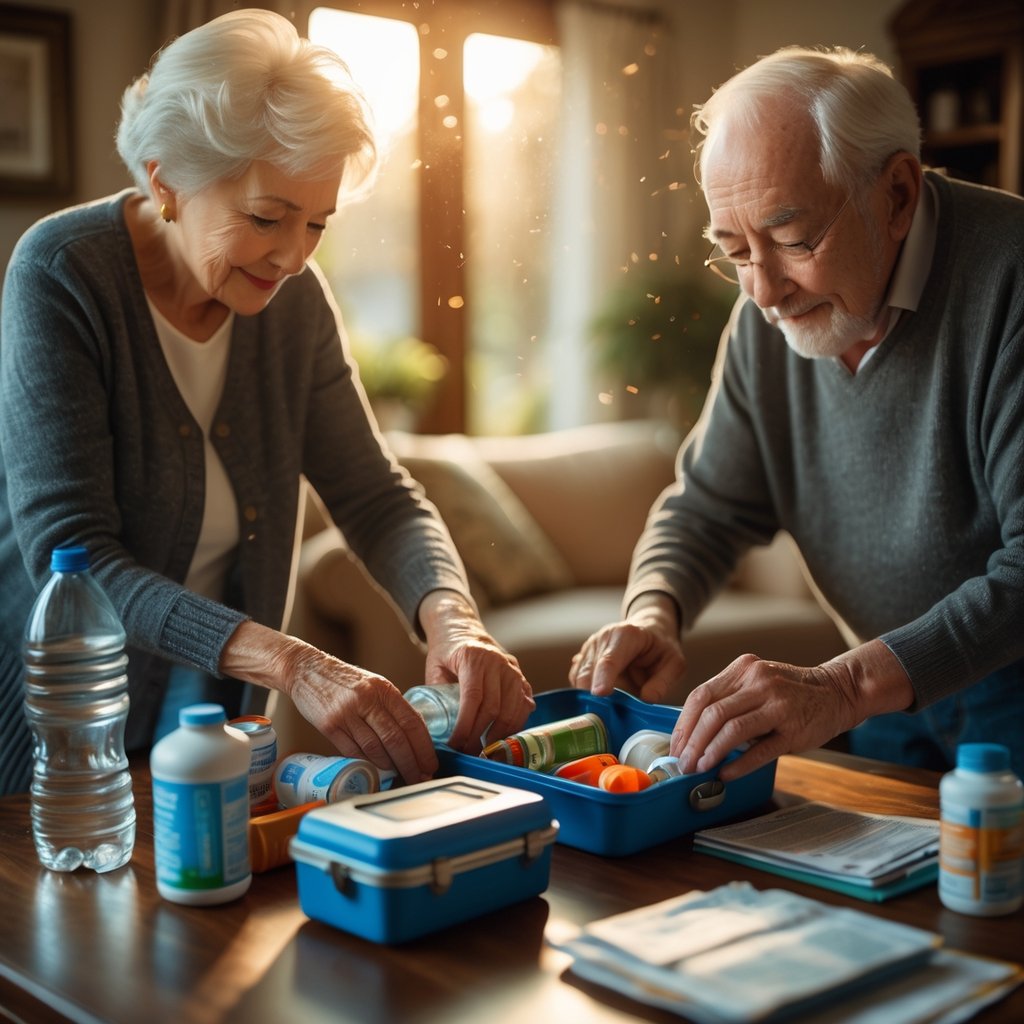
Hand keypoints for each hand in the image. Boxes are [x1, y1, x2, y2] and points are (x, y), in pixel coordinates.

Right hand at [286, 644, 438, 783]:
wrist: (307, 670)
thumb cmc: (344, 680)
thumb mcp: (374, 685)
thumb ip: (391, 707)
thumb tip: (413, 738)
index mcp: (383, 689)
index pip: (411, 722)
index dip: (424, 747)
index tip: (430, 763)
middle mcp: (366, 700)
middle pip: (395, 739)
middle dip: (411, 764)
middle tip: (420, 777)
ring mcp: (347, 714)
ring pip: (375, 749)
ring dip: (391, 767)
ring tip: (401, 776)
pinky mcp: (329, 726)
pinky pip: (353, 752)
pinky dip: (368, 763)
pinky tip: (377, 770)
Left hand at [419, 590, 534, 752]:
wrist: (464, 630)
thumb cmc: (447, 652)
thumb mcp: (435, 668)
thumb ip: (438, 694)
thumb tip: (437, 728)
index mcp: (474, 657)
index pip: (473, 698)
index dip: (466, 726)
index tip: (457, 744)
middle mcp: (498, 662)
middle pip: (494, 708)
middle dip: (480, 735)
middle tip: (468, 752)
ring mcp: (513, 669)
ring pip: (512, 710)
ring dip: (499, 734)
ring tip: (484, 749)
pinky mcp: (521, 677)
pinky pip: (523, 706)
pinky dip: (514, 724)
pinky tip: (502, 735)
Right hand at [569, 593, 685, 703]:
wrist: (648, 632)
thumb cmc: (661, 648)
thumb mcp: (674, 662)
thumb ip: (663, 681)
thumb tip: (647, 698)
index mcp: (627, 635)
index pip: (610, 660)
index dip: (603, 677)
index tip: (600, 694)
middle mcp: (603, 638)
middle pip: (588, 672)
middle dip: (594, 696)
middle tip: (609, 717)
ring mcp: (589, 647)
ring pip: (579, 678)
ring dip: (590, 696)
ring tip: (608, 708)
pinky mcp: (582, 658)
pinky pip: (576, 680)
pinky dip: (585, 692)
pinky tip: (602, 696)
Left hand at [671, 640, 914, 779]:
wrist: (838, 691)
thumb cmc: (790, 692)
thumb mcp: (757, 683)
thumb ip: (729, 700)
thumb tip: (694, 735)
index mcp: (743, 669)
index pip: (701, 696)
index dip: (683, 724)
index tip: (676, 746)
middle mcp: (758, 682)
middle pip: (711, 713)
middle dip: (692, 742)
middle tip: (683, 763)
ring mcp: (777, 704)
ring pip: (731, 729)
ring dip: (710, 753)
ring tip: (699, 769)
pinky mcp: (794, 729)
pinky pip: (759, 750)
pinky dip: (738, 765)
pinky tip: (725, 774)